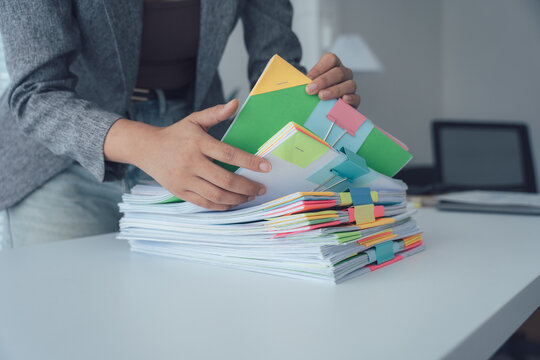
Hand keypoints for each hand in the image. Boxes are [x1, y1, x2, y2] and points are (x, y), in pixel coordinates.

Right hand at [104, 99, 270, 209]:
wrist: (147, 149)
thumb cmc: (176, 134)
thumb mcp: (195, 120)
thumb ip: (215, 113)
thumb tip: (235, 103)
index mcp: (197, 143)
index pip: (228, 154)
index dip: (249, 162)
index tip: (266, 167)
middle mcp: (190, 162)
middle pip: (225, 180)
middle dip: (248, 186)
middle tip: (261, 188)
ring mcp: (184, 179)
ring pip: (216, 195)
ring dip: (238, 198)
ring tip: (250, 196)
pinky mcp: (180, 192)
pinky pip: (205, 204)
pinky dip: (222, 206)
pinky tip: (233, 202)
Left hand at [305, 52, 360, 107]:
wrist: (323, 105)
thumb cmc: (316, 91)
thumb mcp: (310, 83)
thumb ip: (308, 81)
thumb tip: (301, 83)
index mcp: (334, 65)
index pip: (331, 59)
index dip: (319, 68)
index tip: (308, 78)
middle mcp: (344, 74)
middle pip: (339, 72)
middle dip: (323, 81)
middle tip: (311, 90)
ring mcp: (350, 86)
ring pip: (349, 85)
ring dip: (334, 90)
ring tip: (322, 96)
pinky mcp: (354, 100)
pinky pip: (357, 98)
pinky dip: (351, 99)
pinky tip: (343, 100)